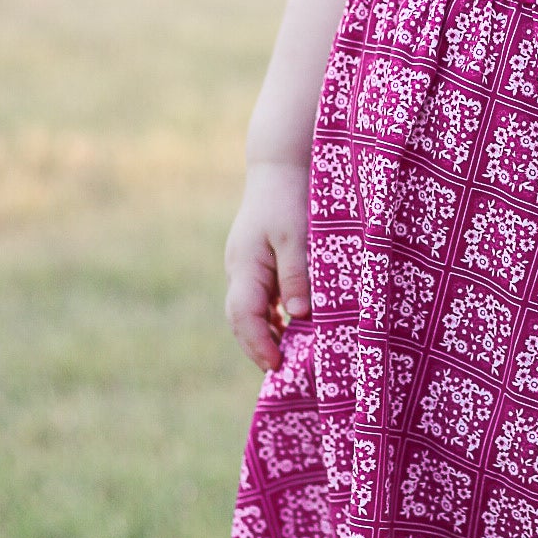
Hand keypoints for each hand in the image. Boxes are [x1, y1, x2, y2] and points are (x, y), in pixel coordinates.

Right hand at [224, 158, 311, 371]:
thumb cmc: (290, 198)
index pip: (243, 316)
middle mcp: (239, 270)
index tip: (277, 365)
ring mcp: (245, 266)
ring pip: (248, 311)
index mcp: (245, 266)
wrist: (280, 165)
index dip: (259, 344)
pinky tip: (290, 328)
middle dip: (259, 347)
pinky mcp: (256, 262)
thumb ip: (296, 274)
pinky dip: (271, 318)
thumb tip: (298, 315)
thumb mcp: (298, 235)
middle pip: (240, 319)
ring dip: (265, 334)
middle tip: (282, 372)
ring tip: (290, 357)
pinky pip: (258, 298)